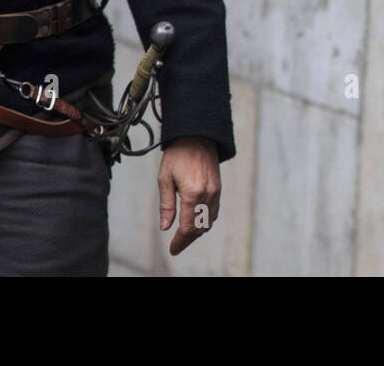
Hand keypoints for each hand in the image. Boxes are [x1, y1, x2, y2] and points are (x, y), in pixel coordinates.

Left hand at [158, 136, 220, 255]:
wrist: (196, 135)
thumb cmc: (178, 154)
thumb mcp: (165, 179)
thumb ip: (166, 205)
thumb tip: (166, 227)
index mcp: (192, 193)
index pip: (187, 227)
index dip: (179, 241)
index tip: (172, 249)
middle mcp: (207, 194)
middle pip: (199, 228)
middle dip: (188, 240)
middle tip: (177, 246)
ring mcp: (215, 191)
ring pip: (209, 221)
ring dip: (197, 232)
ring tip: (185, 236)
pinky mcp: (218, 187)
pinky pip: (215, 211)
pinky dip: (206, 221)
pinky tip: (196, 222)